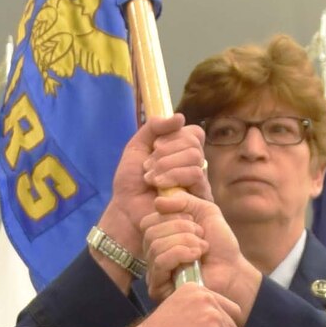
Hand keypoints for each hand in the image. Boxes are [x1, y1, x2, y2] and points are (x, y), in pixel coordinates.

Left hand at [97, 117, 206, 259]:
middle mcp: (193, 165)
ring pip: (195, 158)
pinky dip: (174, 175)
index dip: (175, 136)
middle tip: (147, 166)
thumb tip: (180, 117)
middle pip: (194, 143)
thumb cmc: (131, 181)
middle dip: (166, 152)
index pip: (194, 133)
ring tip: (150, 178)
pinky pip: (196, 176)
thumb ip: (154, 127)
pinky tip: (159, 186)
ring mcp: (198, 182)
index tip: (154, 147)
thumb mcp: (137, 146)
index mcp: (182, 151)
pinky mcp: (199, 198)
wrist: (126, 210)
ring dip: (168, 164)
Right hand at [142, 192, 261, 317]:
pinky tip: (197, 256)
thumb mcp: (204, 211)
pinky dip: (180, 253)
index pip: (148, 222)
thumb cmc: (220, 244)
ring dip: (184, 240)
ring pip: (155, 246)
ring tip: (203, 247)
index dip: (171, 216)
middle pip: (150, 232)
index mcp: (160, 237)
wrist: (234, 270)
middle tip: (200, 235)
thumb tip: (157, 202)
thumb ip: (182, 200)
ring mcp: (155, 273)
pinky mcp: (159, 288)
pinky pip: (160, 262)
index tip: (194, 221)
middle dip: (180, 228)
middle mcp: (153, 255)